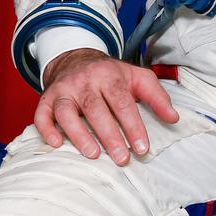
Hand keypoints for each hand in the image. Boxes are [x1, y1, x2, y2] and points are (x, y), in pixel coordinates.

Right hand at [34, 48, 178, 164]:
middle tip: (122, 158)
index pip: (121, 101)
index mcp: (108, 75)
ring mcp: (63, 90)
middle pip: (95, 108)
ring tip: (92, 154)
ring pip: (66, 111)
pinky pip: (41, 114)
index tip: (142, 148)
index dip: (132, 125)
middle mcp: (83, 81)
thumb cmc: (109, 74)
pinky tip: (56, 143)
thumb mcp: (136, 77)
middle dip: (109, 134)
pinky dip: (46, 129)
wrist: (74, 57)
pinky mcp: (46, 99)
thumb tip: (173, 118)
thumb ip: (156, 96)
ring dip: (78, 134)